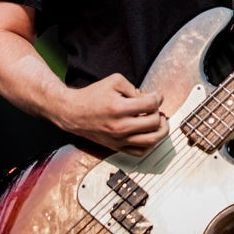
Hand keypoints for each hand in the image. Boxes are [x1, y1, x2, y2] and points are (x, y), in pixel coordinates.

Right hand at [55, 73, 169, 155]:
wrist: (73, 112)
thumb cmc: (92, 96)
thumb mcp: (114, 82)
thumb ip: (135, 88)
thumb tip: (151, 98)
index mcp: (119, 108)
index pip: (151, 105)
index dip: (158, 98)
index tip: (157, 96)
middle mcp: (120, 127)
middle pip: (154, 123)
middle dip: (159, 113)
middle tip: (155, 108)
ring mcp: (118, 139)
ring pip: (151, 141)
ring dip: (161, 130)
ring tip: (159, 122)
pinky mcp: (116, 147)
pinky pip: (140, 152)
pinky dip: (150, 144)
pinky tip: (150, 134)